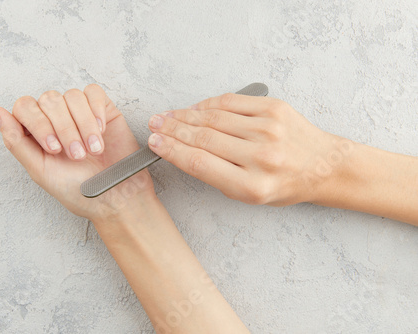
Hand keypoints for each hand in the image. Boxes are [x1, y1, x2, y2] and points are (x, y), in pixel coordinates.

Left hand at [0, 84, 154, 220]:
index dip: (39, 124)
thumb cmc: (79, 189)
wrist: (116, 197)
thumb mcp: (40, 171)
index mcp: (35, 132)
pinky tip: (101, 131)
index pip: (25, 107)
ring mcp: (79, 111)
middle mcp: (55, 118)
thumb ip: (16, 141)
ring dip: (83, 124)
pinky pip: (93, 93)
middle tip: (77, 156)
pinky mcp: (102, 108)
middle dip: (64, 129)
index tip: (54, 149)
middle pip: (49, 100)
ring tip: (93, 150)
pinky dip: (96, 111)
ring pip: (72, 96)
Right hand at [147, 93, 352, 205]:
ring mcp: (269, 129)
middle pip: (203, 137)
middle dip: (172, 130)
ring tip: (168, 116)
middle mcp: (261, 156)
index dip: (172, 151)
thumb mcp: (248, 195)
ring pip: (214, 118)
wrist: (322, 166)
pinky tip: (195, 108)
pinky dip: (209, 104)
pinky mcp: (275, 108)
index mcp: (252, 186)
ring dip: (185, 115)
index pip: (200, 163)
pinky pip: (233, 102)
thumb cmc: (284, 185)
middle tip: (154, 124)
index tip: (155, 144)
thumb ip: (216, 174)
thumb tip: (182, 149)